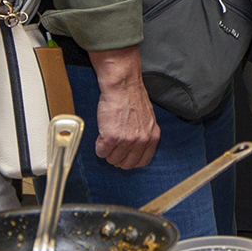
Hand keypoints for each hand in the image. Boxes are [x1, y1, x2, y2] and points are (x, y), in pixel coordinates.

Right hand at [89, 47, 159, 169]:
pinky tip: (101, 136)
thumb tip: (136, 147)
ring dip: (107, 152)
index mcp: (152, 137)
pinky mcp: (112, 137)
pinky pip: (102, 152)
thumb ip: (144, 134)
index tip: (125, 157)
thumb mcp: (148, 119)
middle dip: (118, 159)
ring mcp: (127, 140)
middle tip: (112, 149)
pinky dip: (99, 147)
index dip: (131, 161)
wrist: (123, 86)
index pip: (143, 162)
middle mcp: (141, 140)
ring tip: (107, 139)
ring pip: (113, 159)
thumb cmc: (133, 97)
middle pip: (127, 164)